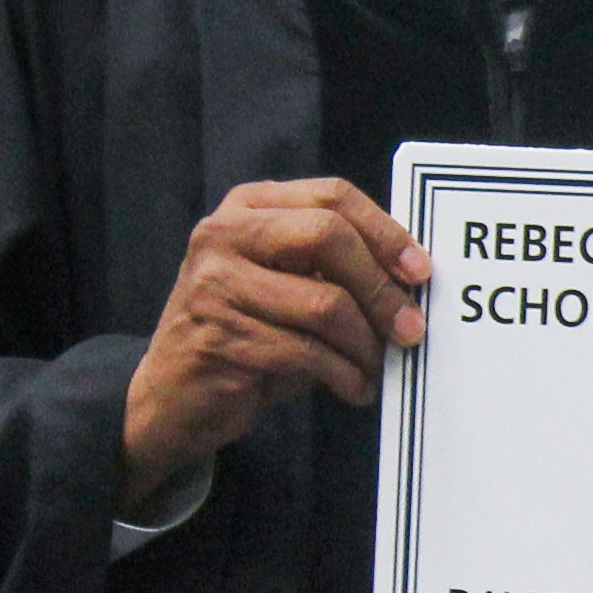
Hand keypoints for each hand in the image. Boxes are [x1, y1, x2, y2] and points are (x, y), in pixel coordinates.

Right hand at [122, 178, 428, 508]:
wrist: (173, 395)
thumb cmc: (247, 333)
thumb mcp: (285, 282)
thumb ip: (333, 265)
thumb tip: (412, 277)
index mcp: (247, 207)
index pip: (332, 197)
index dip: (385, 233)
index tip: (420, 272)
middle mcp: (224, 235)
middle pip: (329, 236)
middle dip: (381, 288)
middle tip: (410, 328)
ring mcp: (215, 284)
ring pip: (325, 304)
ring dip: (366, 344)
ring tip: (377, 365)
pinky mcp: (219, 337)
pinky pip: (308, 353)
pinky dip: (345, 375)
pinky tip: (354, 388)